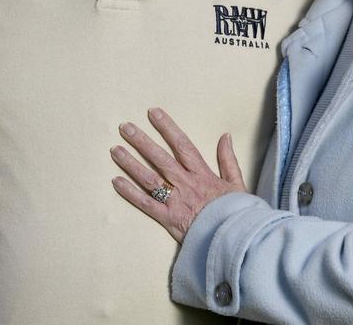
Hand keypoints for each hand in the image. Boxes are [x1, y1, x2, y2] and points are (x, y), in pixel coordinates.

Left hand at [110, 108, 246, 242]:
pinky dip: (130, 193)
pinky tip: (116, 181)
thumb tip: (225, 136)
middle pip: (160, 158)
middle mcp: (185, 183)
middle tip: (125, 127)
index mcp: (202, 174)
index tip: (153, 113)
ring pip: (149, 178)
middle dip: (141, 141)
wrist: (234, 240)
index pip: (182, 145)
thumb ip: (229, 159)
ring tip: (115, 150)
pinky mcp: (167, 219)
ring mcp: (175, 201)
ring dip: (131, 163)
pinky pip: (146, 204)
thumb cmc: (237, 213)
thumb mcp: (237, 183)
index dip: (167, 127)